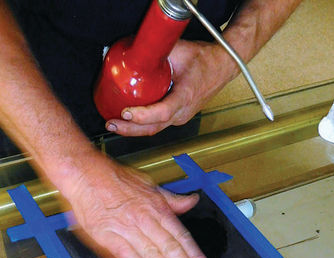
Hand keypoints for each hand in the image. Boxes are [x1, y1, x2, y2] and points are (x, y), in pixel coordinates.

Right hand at [66, 155, 210, 257]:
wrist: (84, 173)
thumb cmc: (114, 179)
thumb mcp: (149, 185)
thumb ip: (171, 199)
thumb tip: (192, 201)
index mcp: (156, 208)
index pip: (180, 236)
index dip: (194, 255)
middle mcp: (144, 219)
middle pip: (170, 249)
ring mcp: (125, 228)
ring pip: (151, 254)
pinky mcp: (106, 236)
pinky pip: (125, 253)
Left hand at [105, 40, 234, 136]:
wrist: (222, 67)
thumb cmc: (205, 60)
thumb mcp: (180, 51)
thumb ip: (157, 54)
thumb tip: (134, 54)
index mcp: (185, 97)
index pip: (162, 113)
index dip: (142, 116)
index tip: (126, 113)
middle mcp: (182, 112)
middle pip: (153, 128)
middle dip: (129, 129)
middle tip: (111, 124)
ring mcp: (180, 118)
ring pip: (154, 129)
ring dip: (133, 130)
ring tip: (114, 125)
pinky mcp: (177, 118)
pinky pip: (157, 125)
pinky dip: (141, 124)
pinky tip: (128, 121)